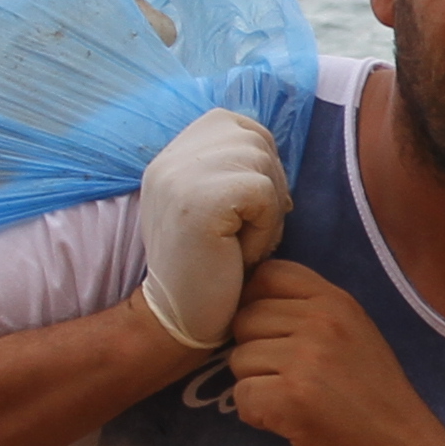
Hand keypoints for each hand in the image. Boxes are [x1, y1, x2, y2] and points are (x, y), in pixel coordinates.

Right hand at [134, 107, 291, 352]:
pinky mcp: (199, 199)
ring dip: (266, 213)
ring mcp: (179, 174)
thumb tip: (274, 150)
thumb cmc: (210, 268)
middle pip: (257, 141)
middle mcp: (170, 157)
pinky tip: (237, 254)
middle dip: (267, 189)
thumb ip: (232, 168)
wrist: (178, 320)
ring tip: (236, 244)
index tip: (246, 210)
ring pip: (264, 165)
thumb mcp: (217, 205)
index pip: (240, 125)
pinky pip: (263, 194)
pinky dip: (264, 229)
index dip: (260, 165)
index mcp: (172, 154)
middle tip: (242, 234)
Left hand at [217, 260, 437, 445]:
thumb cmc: (378, 399)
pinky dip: (257, 415)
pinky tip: (287, 422)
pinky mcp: (290, 397)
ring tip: (292, 403)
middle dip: (254, 352)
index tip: (271, 333)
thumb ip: (312, 315)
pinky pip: (241, 396)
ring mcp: (304, 359)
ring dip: (255, 386)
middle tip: (287, 379)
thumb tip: (251, 307)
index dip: (256, 302)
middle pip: (244, 319)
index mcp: (336, 301)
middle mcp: (320, 321)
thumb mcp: (355, 335)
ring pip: (238, 360)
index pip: (268, 275)